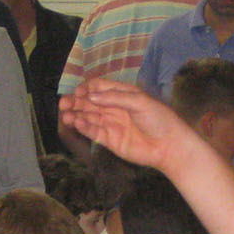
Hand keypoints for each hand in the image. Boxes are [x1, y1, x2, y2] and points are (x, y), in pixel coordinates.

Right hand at [59, 79, 202, 175]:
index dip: (87, 89)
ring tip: (66, 115)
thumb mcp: (139, 101)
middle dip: (76, 102)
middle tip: (64, 103)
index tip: (78, 92)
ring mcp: (111, 124)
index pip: (99, 88)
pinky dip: (84, 127)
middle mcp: (114, 108)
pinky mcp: (110, 140)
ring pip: (89, 117)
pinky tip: (77, 123)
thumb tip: (90, 97)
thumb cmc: (159, 119)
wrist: (169, 145)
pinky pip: (93, 132)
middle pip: (90, 103)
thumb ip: (115, 98)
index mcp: (122, 95)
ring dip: (76, 115)